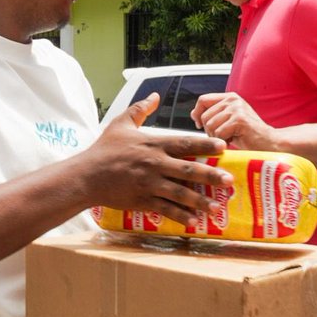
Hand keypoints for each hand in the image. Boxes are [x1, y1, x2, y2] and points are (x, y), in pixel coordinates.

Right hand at [84, 94, 232, 227]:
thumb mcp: (121, 124)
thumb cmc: (104, 149)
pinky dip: (181, 215)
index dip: (206, 144)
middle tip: (229, 181)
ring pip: (181, 193)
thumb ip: (140, 109)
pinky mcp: (142, 200)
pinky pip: (166, 209)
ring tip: (218, 206)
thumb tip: (155, 95)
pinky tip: (194, 221)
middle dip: (211, 175)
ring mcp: (150, 184)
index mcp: (153, 144)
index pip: (185, 143)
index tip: (224, 147)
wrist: (86, 176)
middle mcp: (155, 164)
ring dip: (201, 200)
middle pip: (189, 170)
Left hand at [190, 92, 278, 150]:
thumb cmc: (248, 134)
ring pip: (210, 126)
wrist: (269, 142)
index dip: (198, 113)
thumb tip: (193, 114)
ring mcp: (237, 109)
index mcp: (230, 97)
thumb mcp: (229, 120)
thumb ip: (214, 114)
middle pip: (205, 116)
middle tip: (223, 136)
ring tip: (230, 137)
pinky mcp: (240, 120)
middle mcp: (233, 100)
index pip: (203, 100)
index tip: (200, 124)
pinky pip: (219, 133)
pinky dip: (224, 141)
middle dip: (209, 131)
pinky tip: (235, 141)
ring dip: (217, 137)